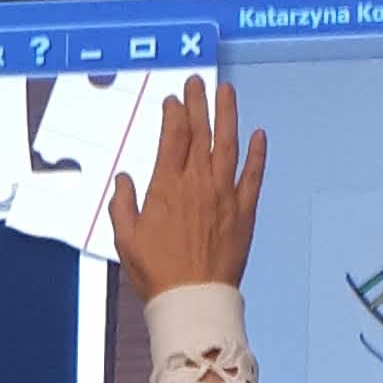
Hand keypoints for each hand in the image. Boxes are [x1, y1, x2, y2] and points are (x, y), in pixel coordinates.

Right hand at [107, 74, 266, 295]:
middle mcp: (197, 184)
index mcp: (166, 187)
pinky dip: (257, 154)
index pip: (172, 137)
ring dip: (228, 115)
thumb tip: (123, 180)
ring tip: (227, 93)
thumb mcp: (126, 239)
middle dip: (199, 103)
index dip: (174, 114)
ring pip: (228, 145)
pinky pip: (253, 176)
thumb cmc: (157, 273)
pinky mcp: (244, 212)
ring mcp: (224, 195)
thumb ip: (123, 205)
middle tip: (198, 82)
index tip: (173, 100)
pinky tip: (259, 135)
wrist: (192, 299)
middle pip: (200, 133)